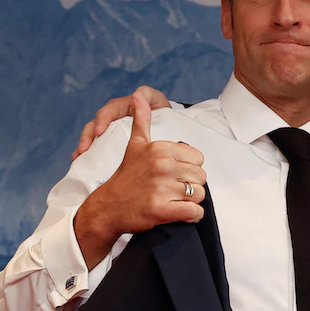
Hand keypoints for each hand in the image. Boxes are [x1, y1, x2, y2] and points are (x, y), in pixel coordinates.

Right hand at [73, 86, 170, 159]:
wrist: (166, 124)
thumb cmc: (161, 112)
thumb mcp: (157, 102)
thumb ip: (149, 97)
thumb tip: (139, 95)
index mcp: (123, 106)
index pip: (109, 111)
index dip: (102, 120)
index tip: (98, 132)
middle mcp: (113, 117)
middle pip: (95, 125)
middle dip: (87, 137)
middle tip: (83, 150)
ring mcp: (110, 129)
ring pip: (93, 137)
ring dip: (84, 147)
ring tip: (78, 158)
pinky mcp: (110, 141)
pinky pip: (97, 148)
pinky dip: (88, 156)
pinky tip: (81, 164)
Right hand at [73, 93, 206, 268]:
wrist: (108, 207)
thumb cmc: (126, 176)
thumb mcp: (135, 145)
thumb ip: (142, 120)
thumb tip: (139, 95)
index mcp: (161, 149)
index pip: (199, 158)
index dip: (189, 168)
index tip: (174, 173)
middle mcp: (162, 165)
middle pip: (201, 177)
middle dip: (191, 185)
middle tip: (172, 190)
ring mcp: (162, 188)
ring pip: (199, 195)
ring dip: (190, 201)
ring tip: (173, 200)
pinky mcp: (162, 209)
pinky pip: (194, 212)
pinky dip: (191, 216)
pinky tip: (179, 213)